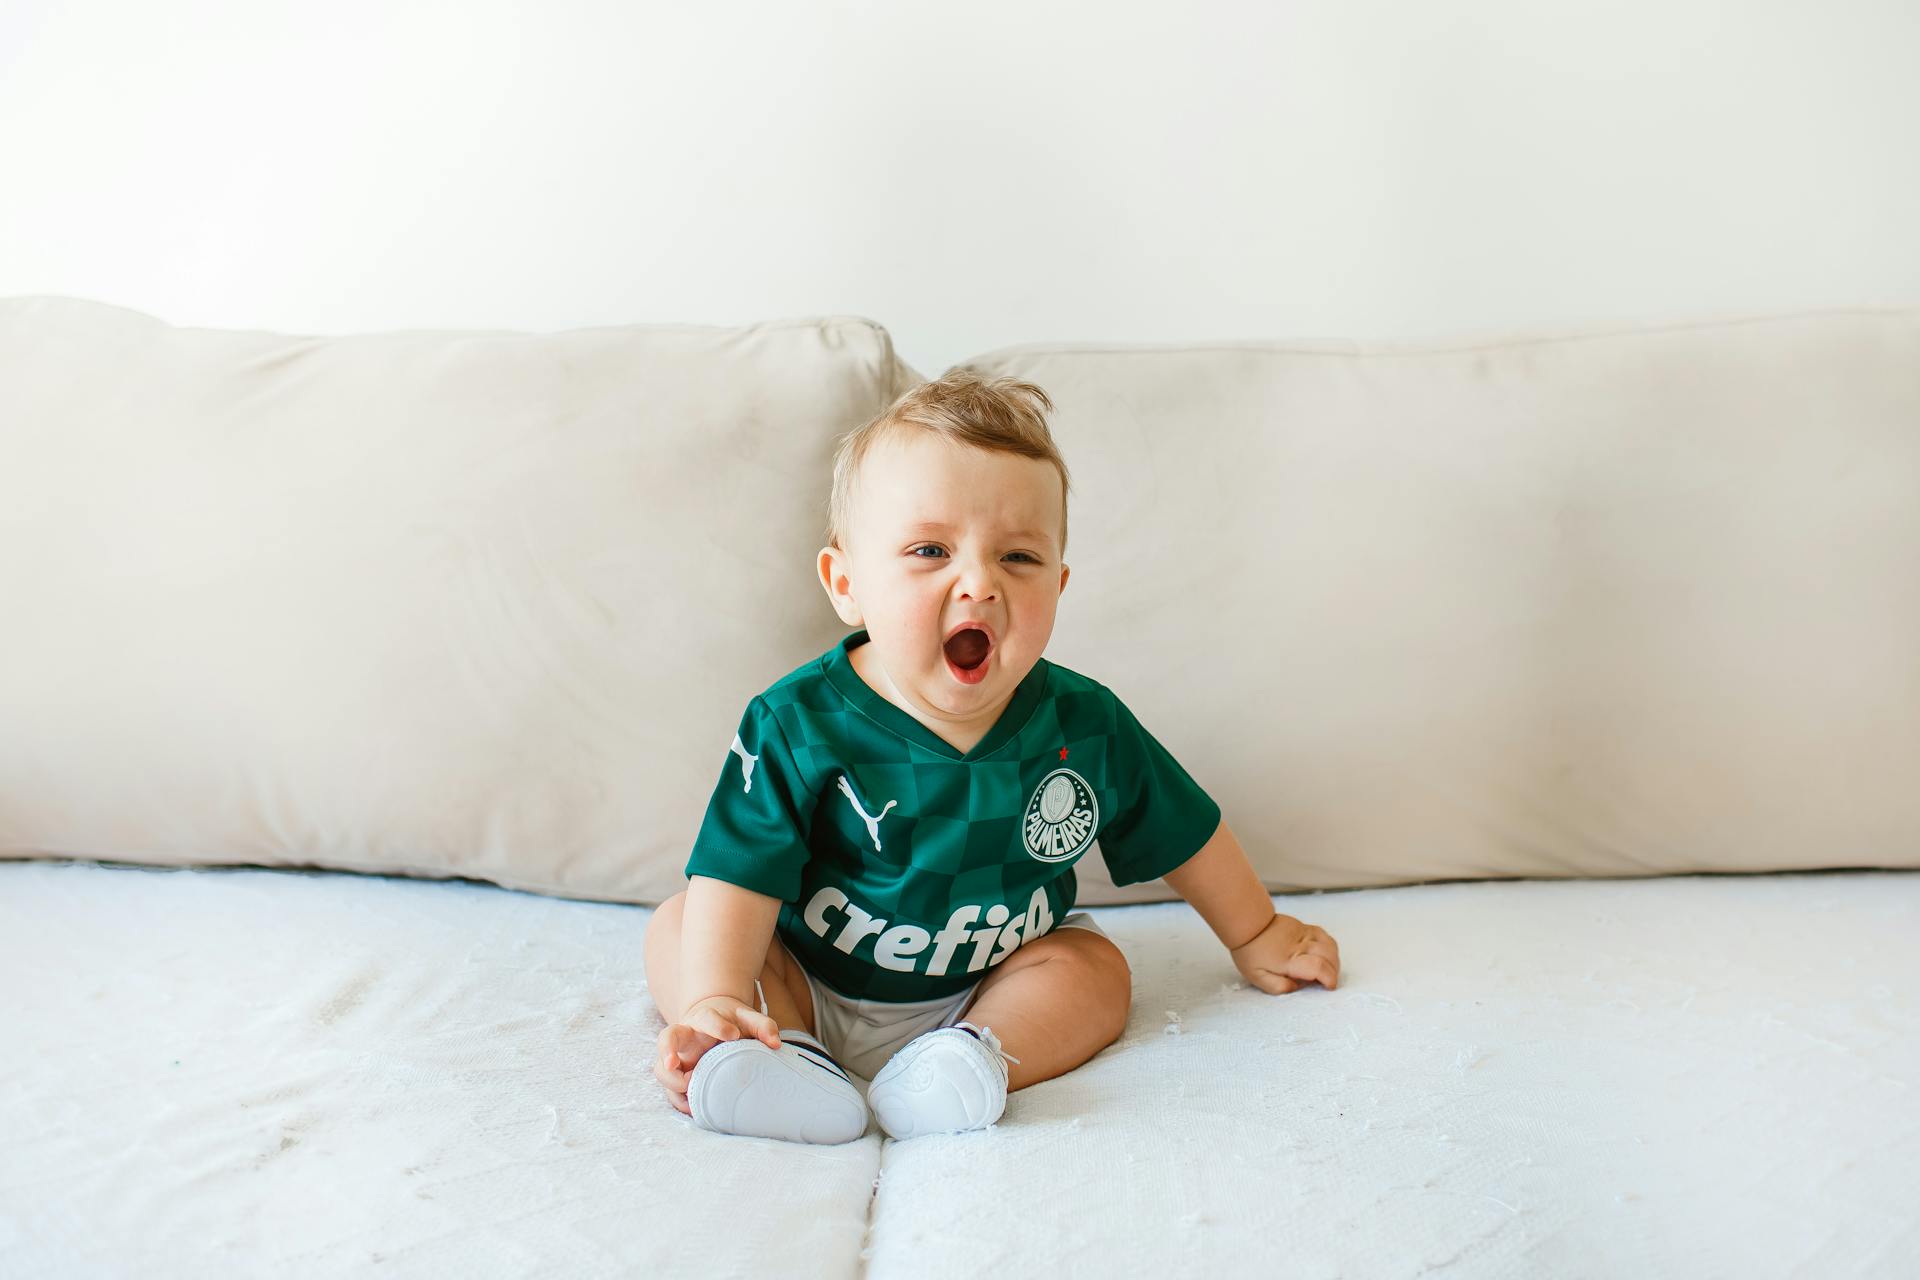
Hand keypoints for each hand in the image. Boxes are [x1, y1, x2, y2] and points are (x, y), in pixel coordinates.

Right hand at [653, 993, 782, 1115]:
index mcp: (704, 1019)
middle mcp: (685, 1037)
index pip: (706, 1018)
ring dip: (672, 1082)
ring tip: (690, 1091)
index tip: (733, 1035)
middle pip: (667, 1038)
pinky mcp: (677, 1077)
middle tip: (674, 1064)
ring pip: (661, 1068)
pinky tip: (693, 1107)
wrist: (714, 1025)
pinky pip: (670, 1090)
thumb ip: (763, 1026)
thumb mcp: (748, 1019)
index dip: (717, 1026)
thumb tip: (775, 1044)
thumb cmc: (732, 1023)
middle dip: (668, 1050)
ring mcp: (678, 1058)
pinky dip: (679, 1100)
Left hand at [1230, 913, 1339, 993]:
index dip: (1329, 978)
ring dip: (1334, 960)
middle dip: (1334, 971)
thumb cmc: (1251, 952)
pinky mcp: (1304, 927)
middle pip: (1329, 956)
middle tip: (1328, 981)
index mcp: (1289, 960)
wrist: (1247, 923)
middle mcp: (1300, 945)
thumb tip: (1297, 988)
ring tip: (1328, 970)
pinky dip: (1330, 947)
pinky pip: (1324, 936)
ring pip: (1330, 945)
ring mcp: (1304, 934)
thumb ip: (1278, 986)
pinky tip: (1325, 955)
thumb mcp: (1257, 977)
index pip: (1318, 967)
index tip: (1329, 987)